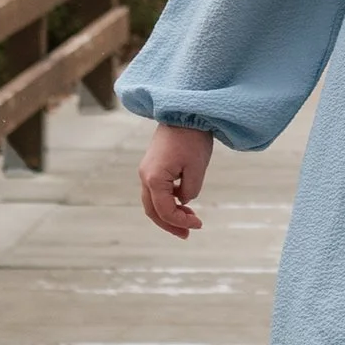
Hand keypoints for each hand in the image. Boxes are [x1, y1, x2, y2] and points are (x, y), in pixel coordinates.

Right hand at [139, 122, 213, 238]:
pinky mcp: (153, 165)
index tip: (199, 224)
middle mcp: (145, 176)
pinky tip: (184, 203)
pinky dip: (168, 201)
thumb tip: (184, 200)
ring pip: (152, 202)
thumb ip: (190, 191)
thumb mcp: (197, 168)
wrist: (185, 110)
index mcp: (154, 178)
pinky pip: (156, 191)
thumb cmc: (192, 138)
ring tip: (188, 221)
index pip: (165, 210)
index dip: (181, 221)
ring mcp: (147, 170)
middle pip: (153, 210)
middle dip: (170, 224)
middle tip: (188, 234)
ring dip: (168, 214)